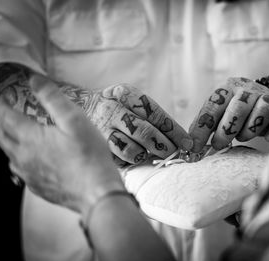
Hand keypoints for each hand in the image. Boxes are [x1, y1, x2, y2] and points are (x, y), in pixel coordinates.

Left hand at [0, 75, 123, 213]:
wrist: (96, 192)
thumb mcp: (75, 120)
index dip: (0, 105)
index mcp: (30, 138)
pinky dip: (19, 161)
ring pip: (9, 156)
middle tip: (6, 115)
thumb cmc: (89, 155)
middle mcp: (23, 157)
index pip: (5, 118)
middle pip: (3, 137)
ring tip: (15, 136)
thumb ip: (53, 98)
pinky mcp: (38, 188)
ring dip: (8, 143)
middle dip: (1, 123)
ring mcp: (29, 175)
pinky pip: (20, 172)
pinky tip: (30, 161)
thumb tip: (34, 79)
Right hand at [72, 83, 192, 165]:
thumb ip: (152, 116)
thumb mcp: (131, 100)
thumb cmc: (117, 106)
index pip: (155, 114)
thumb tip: (180, 139)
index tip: (187, 142)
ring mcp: (102, 128)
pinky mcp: (96, 146)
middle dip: (164, 146)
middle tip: (174, 152)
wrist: (81, 106)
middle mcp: (112, 109)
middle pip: (145, 132)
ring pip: (131, 149)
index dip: (174, 131)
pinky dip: (130, 159)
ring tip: (151, 153)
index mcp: (126, 94)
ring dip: (146, 154)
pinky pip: (119, 159)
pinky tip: (133, 155)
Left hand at [189, 77, 268, 151]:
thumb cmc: (236, 107)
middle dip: (226, 131)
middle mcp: (247, 89)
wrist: (267, 91)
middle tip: (220, 144)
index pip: (212, 107)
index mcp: (227, 88)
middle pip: (238, 108)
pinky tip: (266, 135)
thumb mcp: (219, 109)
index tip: (194, 146)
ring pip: (261, 112)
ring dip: (250, 131)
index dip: (202, 128)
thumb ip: (205, 123)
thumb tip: (190, 145)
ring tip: (243, 135)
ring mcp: (267, 96)